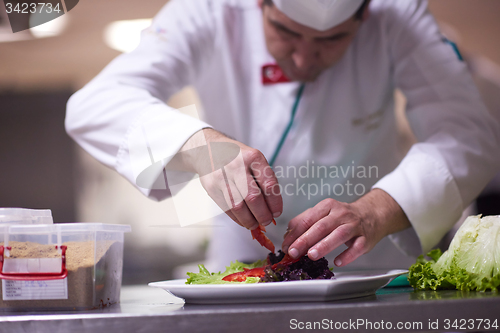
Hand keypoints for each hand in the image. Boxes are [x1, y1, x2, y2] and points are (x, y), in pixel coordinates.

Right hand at [175, 128, 282, 229]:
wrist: (208, 149)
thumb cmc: (237, 157)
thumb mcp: (253, 160)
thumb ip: (263, 180)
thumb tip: (272, 209)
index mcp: (253, 158)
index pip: (269, 185)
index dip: (275, 203)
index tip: (277, 212)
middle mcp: (237, 166)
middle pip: (253, 198)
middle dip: (263, 215)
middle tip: (267, 221)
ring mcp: (222, 177)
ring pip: (238, 207)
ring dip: (249, 220)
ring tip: (255, 224)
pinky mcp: (211, 187)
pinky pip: (226, 209)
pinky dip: (237, 219)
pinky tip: (244, 220)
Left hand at [281, 189, 410, 266]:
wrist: (372, 214)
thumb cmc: (343, 217)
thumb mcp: (323, 213)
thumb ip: (304, 222)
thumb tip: (288, 236)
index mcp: (327, 206)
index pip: (308, 219)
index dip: (295, 233)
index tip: (286, 245)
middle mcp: (341, 214)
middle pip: (321, 226)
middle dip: (305, 240)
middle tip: (294, 252)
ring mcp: (354, 226)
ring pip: (339, 234)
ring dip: (324, 245)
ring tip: (312, 255)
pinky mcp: (365, 238)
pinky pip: (357, 247)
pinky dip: (347, 255)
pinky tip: (338, 262)